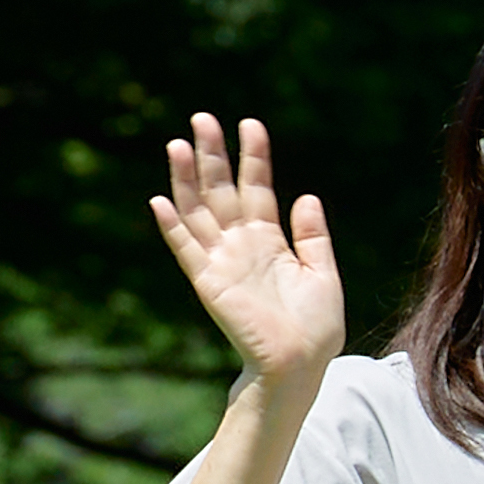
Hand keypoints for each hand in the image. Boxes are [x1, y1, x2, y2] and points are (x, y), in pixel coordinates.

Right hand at [151, 115, 345, 394]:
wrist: (301, 365)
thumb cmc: (315, 327)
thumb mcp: (323, 273)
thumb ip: (313, 236)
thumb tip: (306, 195)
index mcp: (270, 240)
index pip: (258, 187)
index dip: (254, 156)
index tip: (250, 123)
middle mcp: (241, 245)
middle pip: (222, 190)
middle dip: (212, 155)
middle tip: (202, 118)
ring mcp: (223, 262)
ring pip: (198, 211)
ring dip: (186, 180)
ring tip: (177, 144)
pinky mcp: (210, 283)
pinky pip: (187, 250)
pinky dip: (173, 226)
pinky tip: (160, 199)